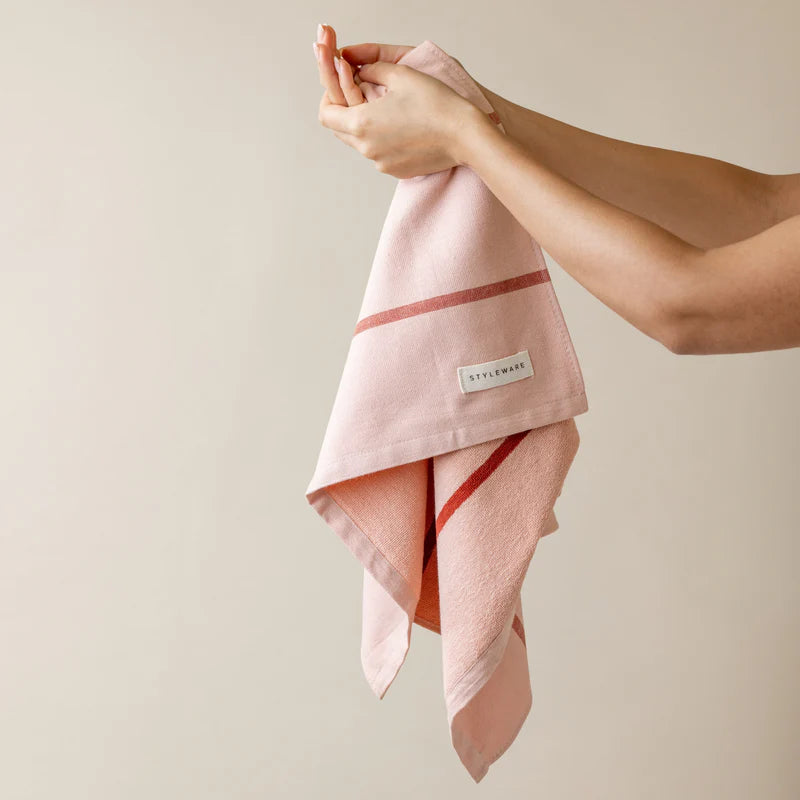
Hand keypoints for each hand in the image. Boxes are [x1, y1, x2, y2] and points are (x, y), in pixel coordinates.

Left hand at [312, 29, 486, 177]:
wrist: (464, 137)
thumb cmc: (435, 103)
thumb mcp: (400, 74)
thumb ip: (372, 70)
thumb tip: (358, 71)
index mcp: (362, 123)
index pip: (325, 114)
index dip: (328, 98)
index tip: (341, 88)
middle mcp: (367, 148)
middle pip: (339, 131)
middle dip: (344, 111)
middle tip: (360, 95)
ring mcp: (380, 163)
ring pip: (359, 143)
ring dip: (364, 126)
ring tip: (385, 111)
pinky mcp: (395, 171)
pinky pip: (378, 154)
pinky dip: (381, 140)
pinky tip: (401, 127)